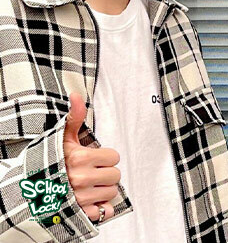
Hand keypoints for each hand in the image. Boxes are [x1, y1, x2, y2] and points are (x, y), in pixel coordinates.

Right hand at [63, 93, 119, 222]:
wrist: (30, 190)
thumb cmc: (50, 162)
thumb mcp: (62, 138)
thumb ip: (75, 117)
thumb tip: (77, 95)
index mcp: (80, 159)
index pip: (114, 157)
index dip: (106, 158)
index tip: (95, 159)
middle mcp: (81, 178)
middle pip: (115, 175)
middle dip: (106, 174)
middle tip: (92, 173)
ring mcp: (81, 198)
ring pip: (112, 192)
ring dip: (103, 190)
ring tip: (89, 186)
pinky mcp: (81, 213)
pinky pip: (105, 211)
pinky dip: (101, 208)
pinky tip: (91, 200)